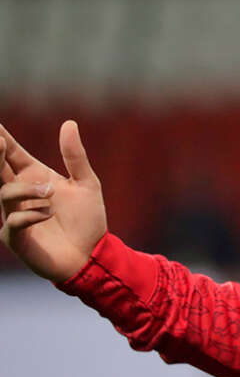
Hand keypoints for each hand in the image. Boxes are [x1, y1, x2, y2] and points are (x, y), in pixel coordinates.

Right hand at [0, 121, 106, 281]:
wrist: (93, 253)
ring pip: (5, 193)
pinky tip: (48, 214)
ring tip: (51, 193)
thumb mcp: (87, 183)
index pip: (12, 155)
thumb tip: (69, 123)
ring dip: (29, 190)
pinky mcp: (16, 237)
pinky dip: (31, 214)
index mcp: (35, 178)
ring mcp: (14, 215)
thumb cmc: (87, 220)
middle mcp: (20, 195)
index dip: (2, 140)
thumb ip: (75, 156)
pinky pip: (14, 221)